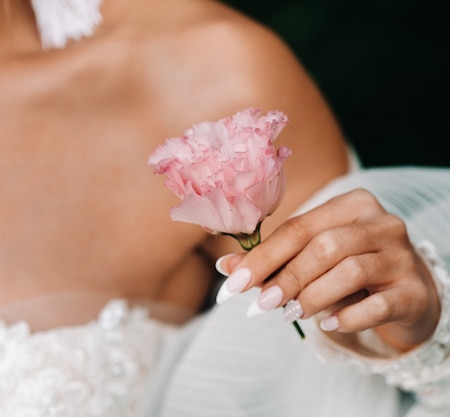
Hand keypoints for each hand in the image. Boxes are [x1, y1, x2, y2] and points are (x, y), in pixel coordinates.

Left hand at [216, 189, 440, 351]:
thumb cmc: (350, 269)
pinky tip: (327, 324)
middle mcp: (382, 224)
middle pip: (324, 247)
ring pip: (349, 271)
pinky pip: (377, 305)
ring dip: (311, 297)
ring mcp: (403, 257)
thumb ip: (273, 261)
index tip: (231, 284)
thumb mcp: (313, 259)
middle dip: (285, 278)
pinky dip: (346, 317)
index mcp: (352, 205)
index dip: (262, 257)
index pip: (299, 227)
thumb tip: (226, 267)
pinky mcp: (415, 292)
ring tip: (291, 314)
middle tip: (260, 304)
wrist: (409, 294)